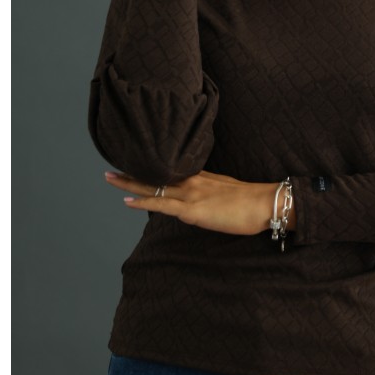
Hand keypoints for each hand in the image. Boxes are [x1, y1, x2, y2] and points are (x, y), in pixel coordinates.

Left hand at [104, 169, 295, 235]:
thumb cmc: (254, 202)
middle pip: (157, 175)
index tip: (136, 164)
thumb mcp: (229, 193)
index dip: (152, 169)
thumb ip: (214, 195)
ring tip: (110, 178)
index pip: (171, 171)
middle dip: (132, 172)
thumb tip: (206, 203)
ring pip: (154, 186)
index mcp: (203, 178)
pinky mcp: (193, 210)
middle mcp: (193, 182)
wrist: (265, 203)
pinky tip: (127, 201)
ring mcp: (191, 195)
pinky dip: (143, 202)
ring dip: (130, 183)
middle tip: (111, 168)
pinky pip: (162, 205)